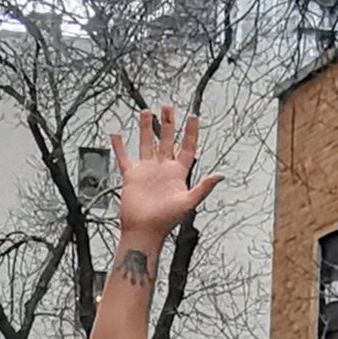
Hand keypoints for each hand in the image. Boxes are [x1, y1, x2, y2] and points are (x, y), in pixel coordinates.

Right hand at [110, 105, 221, 245]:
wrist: (144, 231)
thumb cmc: (166, 221)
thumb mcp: (188, 203)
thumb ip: (203, 187)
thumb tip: (221, 175)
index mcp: (177, 173)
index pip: (186, 147)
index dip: (190, 132)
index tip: (192, 117)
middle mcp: (162, 169)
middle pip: (166, 140)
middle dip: (168, 123)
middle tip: (168, 107)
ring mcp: (146, 171)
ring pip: (146, 144)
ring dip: (146, 128)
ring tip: (146, 112)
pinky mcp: (131, 176)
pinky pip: (124, 158)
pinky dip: (119, 147)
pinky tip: (116, 135)